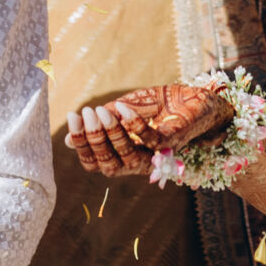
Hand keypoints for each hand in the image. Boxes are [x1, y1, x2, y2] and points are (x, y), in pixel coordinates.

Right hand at [66, 85, 234, 176]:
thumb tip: (66, 141)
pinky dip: (135, 125)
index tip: (71, 118)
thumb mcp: (126, 110)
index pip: (96, 162)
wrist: (199, 100)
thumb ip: (103, 124)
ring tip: (101, 110)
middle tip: (85, 113)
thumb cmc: (162, 106)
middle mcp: (139, 163)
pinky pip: (151, 141)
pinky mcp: (173, 145)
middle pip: (108, 166)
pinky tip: (122, 107)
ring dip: (112, 134)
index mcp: (124, 156)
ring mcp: (157, 157)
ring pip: (127, 157)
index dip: (81, 145)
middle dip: (93, 140)